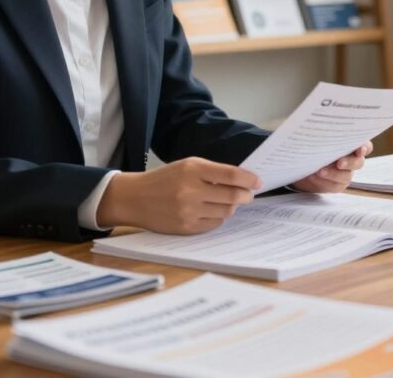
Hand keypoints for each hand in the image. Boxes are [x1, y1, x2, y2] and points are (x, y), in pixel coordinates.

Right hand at [97, 157, 260, 233]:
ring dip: (232, 206)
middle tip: (248, 195)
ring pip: (226, 212)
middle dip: (245, 195)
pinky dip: (219, 218)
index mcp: (193, 170)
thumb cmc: (165, 179)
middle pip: (233, 196)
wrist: (134, 198)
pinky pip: (214, 224)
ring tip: (228, 201)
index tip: (257, 182)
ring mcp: (188, 211)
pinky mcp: (186, 227)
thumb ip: (213, 171)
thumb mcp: (187, 166)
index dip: (249, 179)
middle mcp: (191, 190)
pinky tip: (213, 211)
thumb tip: (243, 180)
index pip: (231, 175)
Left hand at [290, 141, 373, 192]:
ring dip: (333, 173)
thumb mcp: (318, 136)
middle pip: (359, 162)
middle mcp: (353, 159)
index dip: (365, 148)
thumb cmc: (314, 144)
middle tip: (339, 163)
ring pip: (346, 176)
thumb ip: (325, 134)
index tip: (360, 150)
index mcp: (352, 144)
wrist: (302, 161)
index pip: (365, 146)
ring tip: (320, 170)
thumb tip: (319, 125)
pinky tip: (313, 176)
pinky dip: (324, 182)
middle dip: (349, 162)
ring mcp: (346, 173)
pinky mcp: (337, 185)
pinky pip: (335, 186)